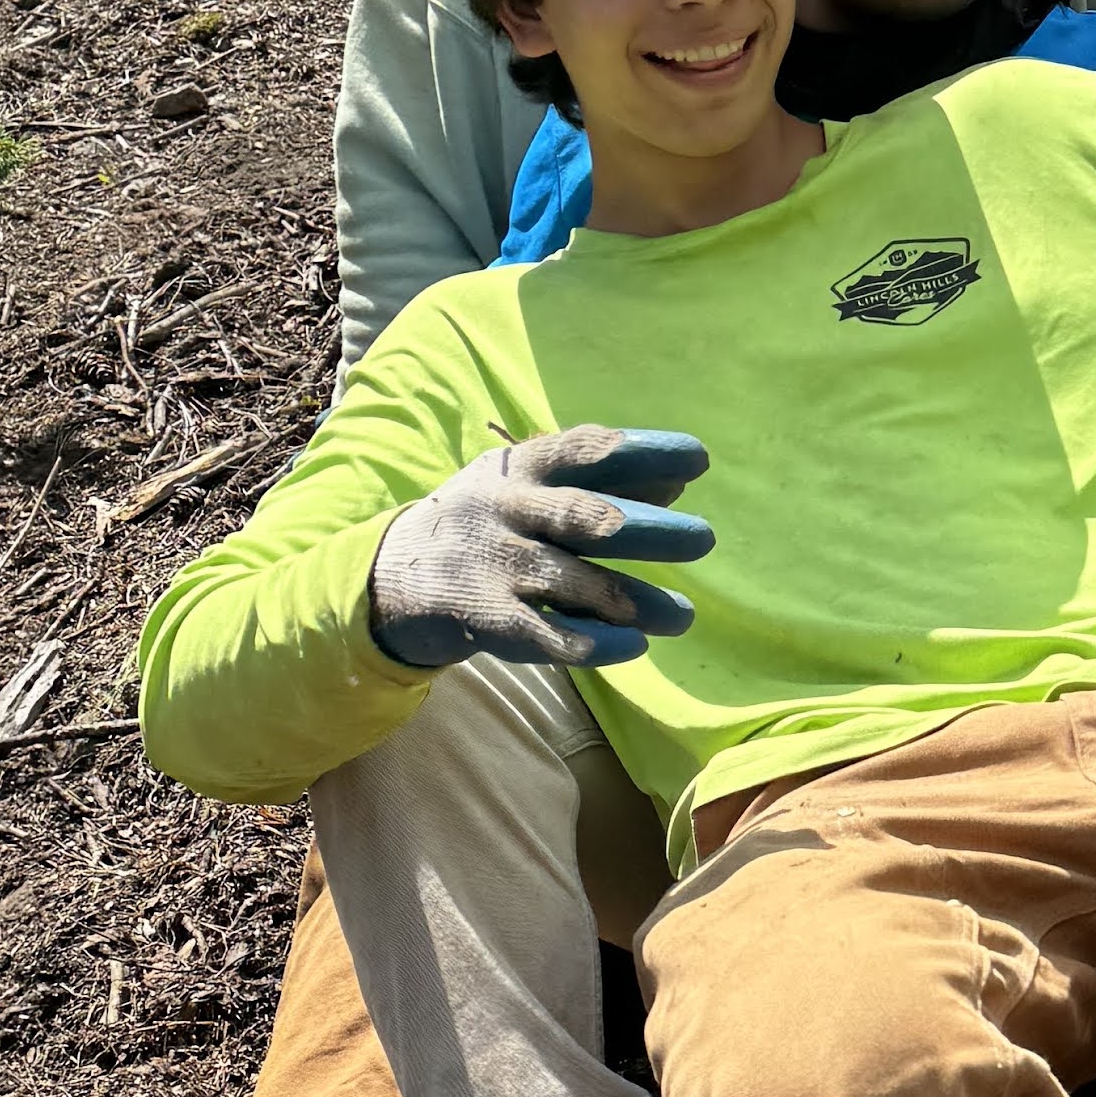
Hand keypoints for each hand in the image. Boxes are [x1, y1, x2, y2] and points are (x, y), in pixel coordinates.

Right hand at [368, 427, 712, 673]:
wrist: (391, 576)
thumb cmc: (486, 524)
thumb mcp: (526, 487)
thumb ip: (597, 482)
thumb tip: (677, 480)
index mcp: (522, 469)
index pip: (586, 450)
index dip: (644, 452)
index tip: (699, 459)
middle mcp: (507, 511)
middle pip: (586, 517)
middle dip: (649, 528)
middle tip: (703, 539)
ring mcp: (495, 565)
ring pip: (573, 583)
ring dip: (634, 600)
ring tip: (683, 616)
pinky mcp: (486, 618)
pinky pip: (546, 635)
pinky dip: (593, 643)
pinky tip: (633, 646)